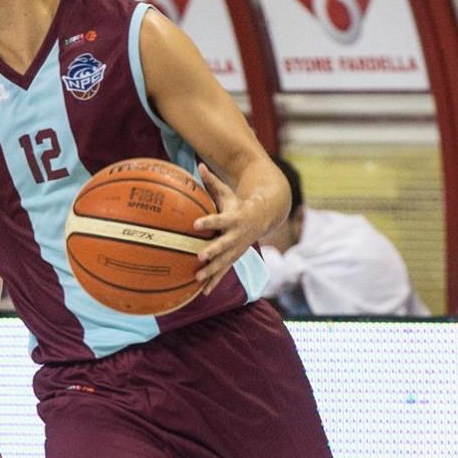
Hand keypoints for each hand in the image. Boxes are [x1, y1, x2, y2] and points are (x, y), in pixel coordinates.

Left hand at [190, 162, 269, 296]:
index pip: (219, 220)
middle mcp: (236, 236)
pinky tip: (204, 293)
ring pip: (223, 262)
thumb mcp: (228, 192)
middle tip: (199, 256)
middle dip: (212, 251)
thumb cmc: (239, 204)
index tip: (195, 224)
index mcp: (234, 219)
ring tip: (198, 278)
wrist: (262, 219)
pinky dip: (214, 282)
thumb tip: (198, 164)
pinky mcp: (234, 258)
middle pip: (223, 245)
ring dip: (212, 271)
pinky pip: (223, 272)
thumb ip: (212, 182)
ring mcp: (236, 249)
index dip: (208, 222)